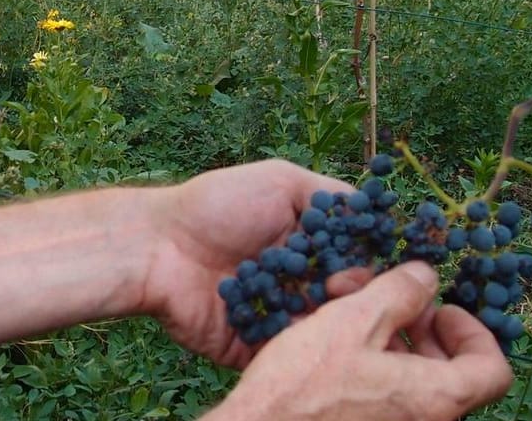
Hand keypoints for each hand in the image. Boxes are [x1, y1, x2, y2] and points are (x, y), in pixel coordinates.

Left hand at [139, 159, 351, 365]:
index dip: (366, 259)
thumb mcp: (279, 181)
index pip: (351, 257)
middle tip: (338, 282)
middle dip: (351, 289)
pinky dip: (301, 341)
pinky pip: (289, 351)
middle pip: (344, 295)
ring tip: (321, 300)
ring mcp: (277, 314)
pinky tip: (303, 328)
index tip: (372, 256)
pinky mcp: (256, 346)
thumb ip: (328, 196)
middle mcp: (295, 280)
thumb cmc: (216, 206)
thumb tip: (373, 214)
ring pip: (322, 326)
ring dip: (329, 316)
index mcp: (303, 242)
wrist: (158, 247)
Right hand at [205, 262, 513, 420]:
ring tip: (348, 313)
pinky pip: (387, 397)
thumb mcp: (353, 320)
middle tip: (389, 305)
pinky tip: (332, 342)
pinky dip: (373, 365)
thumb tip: (426, 277)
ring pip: (415, 382)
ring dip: (392, 341)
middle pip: (453, 374)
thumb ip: (399, 293)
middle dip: (423, 328)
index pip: (493, 370)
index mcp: (436, 397)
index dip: (473, 331)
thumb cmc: (305, 382)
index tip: (438, 309)